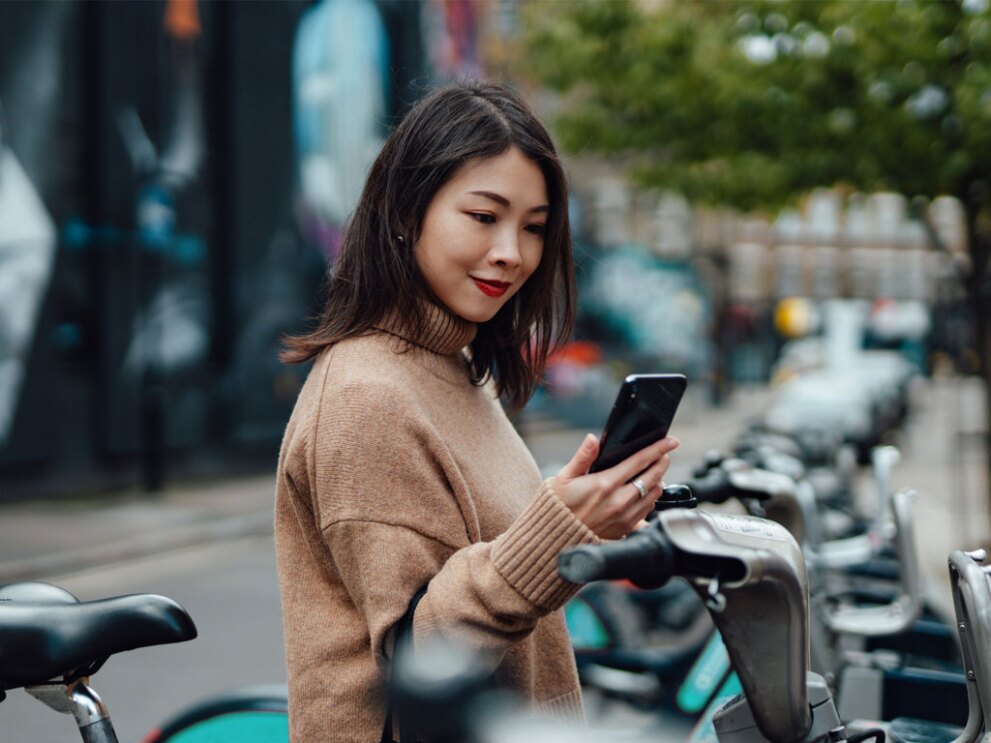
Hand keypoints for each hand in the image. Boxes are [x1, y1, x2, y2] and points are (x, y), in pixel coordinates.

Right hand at [553, 433, 678, 539]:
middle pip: (653, 477)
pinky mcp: (626, 528)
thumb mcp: (565, 476)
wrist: (557, 536)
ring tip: (655, 472)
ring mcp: (625, 516)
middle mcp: (619, 501)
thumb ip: (582, 456)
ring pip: (654, 494)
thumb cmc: (561, 504)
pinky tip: (646, 491)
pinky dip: (651, 498)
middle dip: (662, 462)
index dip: (658, 449)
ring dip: (658, 480)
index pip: (639, 461)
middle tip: (665, 454)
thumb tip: (592, 439)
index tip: (670, 441)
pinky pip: (648, 510)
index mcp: (605, 484)